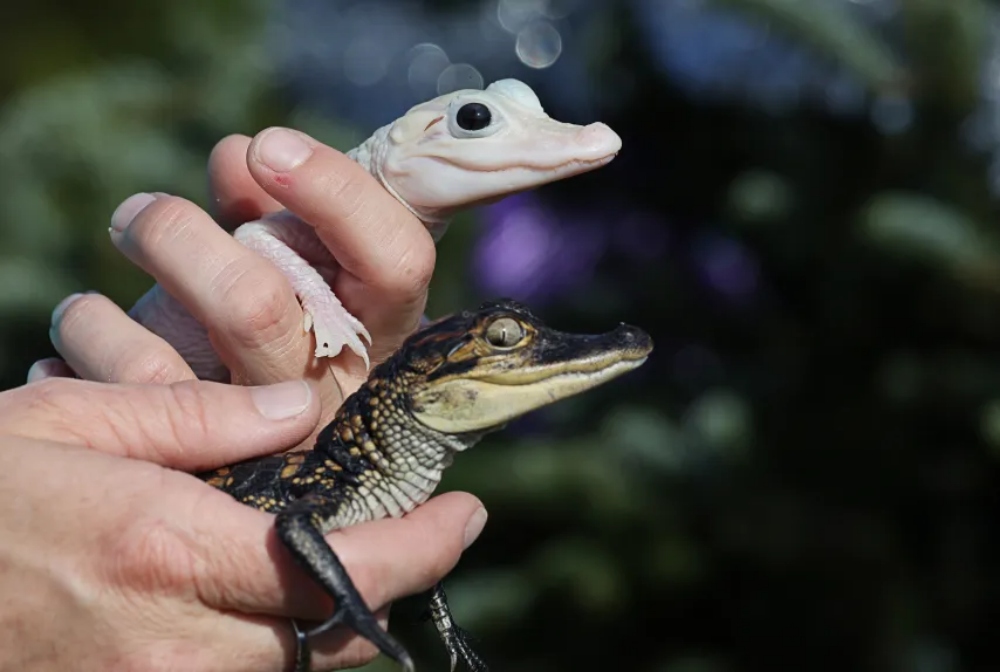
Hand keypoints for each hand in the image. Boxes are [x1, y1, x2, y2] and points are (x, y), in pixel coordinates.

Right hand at [0, 376, 484, 670]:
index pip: (338, 568)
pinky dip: (284, 644)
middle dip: (394, 582)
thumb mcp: (75, 421)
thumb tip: (308, 408)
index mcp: (167, 551)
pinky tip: (281, 595)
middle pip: (334, 634)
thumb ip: (203, 417)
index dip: (422, 549)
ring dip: (343, 616)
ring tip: (361, 550)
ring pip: (297, 669)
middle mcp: (174, 643)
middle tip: (427, 528)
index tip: (468, 516)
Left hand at [36, 128, 436, 429]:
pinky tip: (86, 316)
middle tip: (144, 210)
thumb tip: (237, 155)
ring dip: (142, 278)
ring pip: (189, 358)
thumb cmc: (286, 325)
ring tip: (123, 236)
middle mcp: (335, 388)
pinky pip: (138, 387)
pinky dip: (95, 334)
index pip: (397, 261)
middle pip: (260, 306)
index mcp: (380, 327)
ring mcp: (275, 435)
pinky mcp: (212, 459)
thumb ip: (278, 212)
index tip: (267, 145)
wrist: (253, 437)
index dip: (337, 195)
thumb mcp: (299, 266)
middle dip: (184, 242)